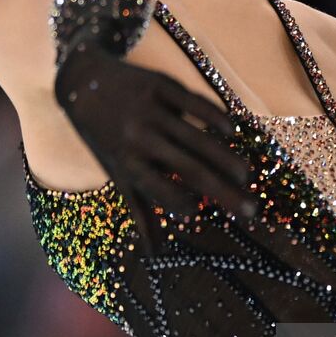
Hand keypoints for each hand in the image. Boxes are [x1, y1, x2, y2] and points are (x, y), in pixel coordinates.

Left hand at [54, 34, 258, 257]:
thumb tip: (153, 255)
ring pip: (197, 137)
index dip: (178, 202)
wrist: (84, 82)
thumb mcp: (118, 172)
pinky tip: (232, 132)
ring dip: (226, 159)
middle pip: (188, 168)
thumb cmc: (107, 139)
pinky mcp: (161, 85)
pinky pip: (194, 102)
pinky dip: (215, 117)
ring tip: (247, 177)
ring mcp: (151, 110)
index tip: (200, 212)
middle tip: (251, 210)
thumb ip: (140, 210)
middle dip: (222, 191)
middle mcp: (139, 137)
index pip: (156, 188)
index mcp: (126, 163)